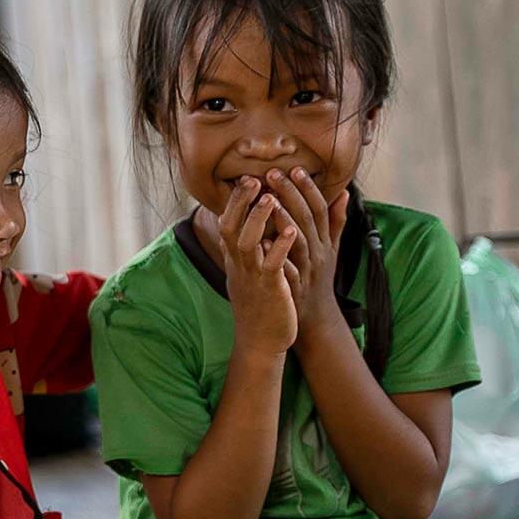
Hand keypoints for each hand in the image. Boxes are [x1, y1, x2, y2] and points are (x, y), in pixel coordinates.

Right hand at [219, 177, 300, 354]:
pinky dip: (279, 247)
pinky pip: (272, 264)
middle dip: (240, 203)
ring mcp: (252, 276)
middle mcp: (239, 264)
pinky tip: (290, 231)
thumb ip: (257, 245)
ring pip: (247, 242)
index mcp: (236, 258)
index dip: (236, 201)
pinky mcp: (269, 289)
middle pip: (230, 227)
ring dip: (257, 220)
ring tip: (271, 198)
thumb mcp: (253, 270)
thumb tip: (264, 222)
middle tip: (254, 179)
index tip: (247, 178)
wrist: (261, 339)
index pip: (228, 223)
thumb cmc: (262, 302)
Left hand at [265, 169, 349, 341]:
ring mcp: (307, 271)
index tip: (296, 169)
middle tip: (274, 173)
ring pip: (298, 243)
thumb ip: (336, 222)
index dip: (309, 189)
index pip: (320, 210)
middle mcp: (319, 253)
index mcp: (325, 242)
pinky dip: (277, 257)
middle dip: (292, 195)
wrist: (314, 318)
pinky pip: (287, 271)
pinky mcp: (294, 288)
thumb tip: (344, 192)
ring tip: (269, 201)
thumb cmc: (319, 278)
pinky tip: (263, 243)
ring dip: (285, 221)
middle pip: (308, 220)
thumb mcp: (331, 249)